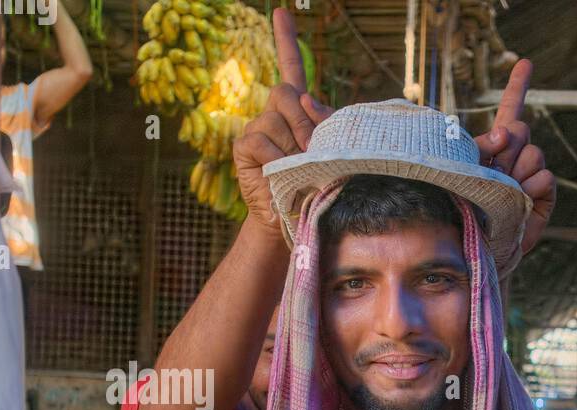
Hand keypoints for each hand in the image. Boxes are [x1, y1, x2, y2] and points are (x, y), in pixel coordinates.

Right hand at [234, 9, 333, 233]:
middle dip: (304, 120)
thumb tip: (308, 100)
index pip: (291, 69)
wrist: (295, 222)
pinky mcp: (244, 148)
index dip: (285, 41)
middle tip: (313, 151)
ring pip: (275, 118)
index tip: (281, 12)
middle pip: (286, 92)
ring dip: (293, 146)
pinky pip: (261, 140)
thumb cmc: (317, 188)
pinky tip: (278, 173)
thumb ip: (326, 126)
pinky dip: (275, 158)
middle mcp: (273, 115)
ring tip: (298, 170)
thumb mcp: (332, 155)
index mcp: (296, 112)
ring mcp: (256, 130)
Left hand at [472, 59, 555, 256]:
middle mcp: (514, 158)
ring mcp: (530, 177)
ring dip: (517, 171)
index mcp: (494, 148)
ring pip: (533, 153)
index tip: (526, 62)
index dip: (518, 87)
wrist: (477, 250)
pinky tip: (523, 199)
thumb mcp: (462, 170)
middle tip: (494, 167)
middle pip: (520, 128)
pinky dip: (533, 187)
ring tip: (506, 191)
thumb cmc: (462, 210)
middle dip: (507, 143)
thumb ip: (482, 144)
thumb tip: (507, 130)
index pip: (508, 112)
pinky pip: (546, 177)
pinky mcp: (544, 197)